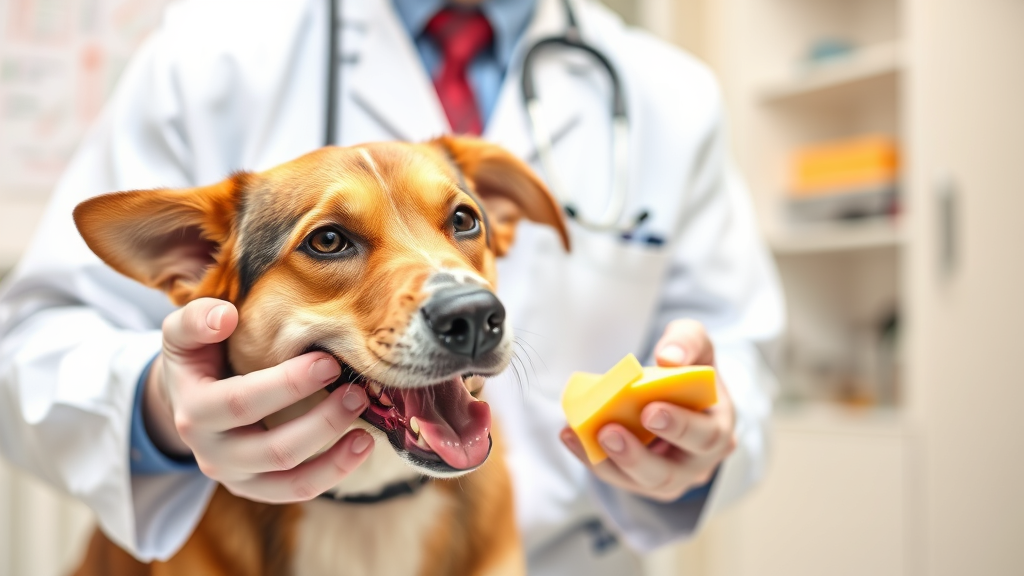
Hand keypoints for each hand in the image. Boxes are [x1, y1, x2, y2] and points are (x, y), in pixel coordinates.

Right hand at [143, 297, 374, 502]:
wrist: (186, 401)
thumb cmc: (197, 358)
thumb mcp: (182, 333)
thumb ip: (195, 319)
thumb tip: (226, 316)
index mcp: (194, 411)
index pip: (242, 403)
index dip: (287, 385)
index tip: (328, 362)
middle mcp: (212, 452)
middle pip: (273, 449)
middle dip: (322, 421)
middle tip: (357, 392)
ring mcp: (235, 476)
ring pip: (289, 478)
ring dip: (334, 456)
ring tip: (366, 427)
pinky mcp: (257, 489)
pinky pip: (297, 490)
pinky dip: (334, 473)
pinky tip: (362, 447)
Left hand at [560, 319, 736, 501]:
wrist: (677, 396)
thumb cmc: (690, 370)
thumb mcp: (697, 345)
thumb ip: (687, 341)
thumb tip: (669, 357)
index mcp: (718, 429)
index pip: (706, 436)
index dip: (678, 425)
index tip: (649, 409)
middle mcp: (697, 463)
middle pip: (670, 473)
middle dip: (637, 455)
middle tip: (609, 431)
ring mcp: (670, 478)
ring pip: (639, 483)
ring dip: (609, 462)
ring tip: (583, 434)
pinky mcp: (641, 482)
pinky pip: (616, 477)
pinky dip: (590, 457)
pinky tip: (570, 434)